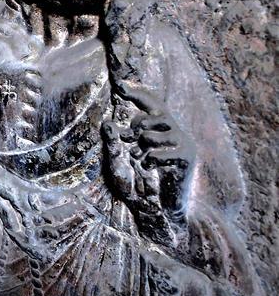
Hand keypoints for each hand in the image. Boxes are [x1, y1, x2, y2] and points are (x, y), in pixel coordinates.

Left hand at [103, 82, 194, 244]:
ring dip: (142, 147)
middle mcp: (176, 133)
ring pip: (155, 135)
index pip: (153, 104)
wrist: (156, 210)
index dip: (139, 94)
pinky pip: (163, 152)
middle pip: (157, 114)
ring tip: (140, 159)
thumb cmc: (137, 185)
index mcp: (161, 130)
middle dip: (139, 124)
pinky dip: (151, 161)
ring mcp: (184, 145)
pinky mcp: (186, 159)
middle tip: (131, 139)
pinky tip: (149, 168)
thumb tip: (108, 124)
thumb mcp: (119, 161)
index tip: (120, 85)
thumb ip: (114, 143)